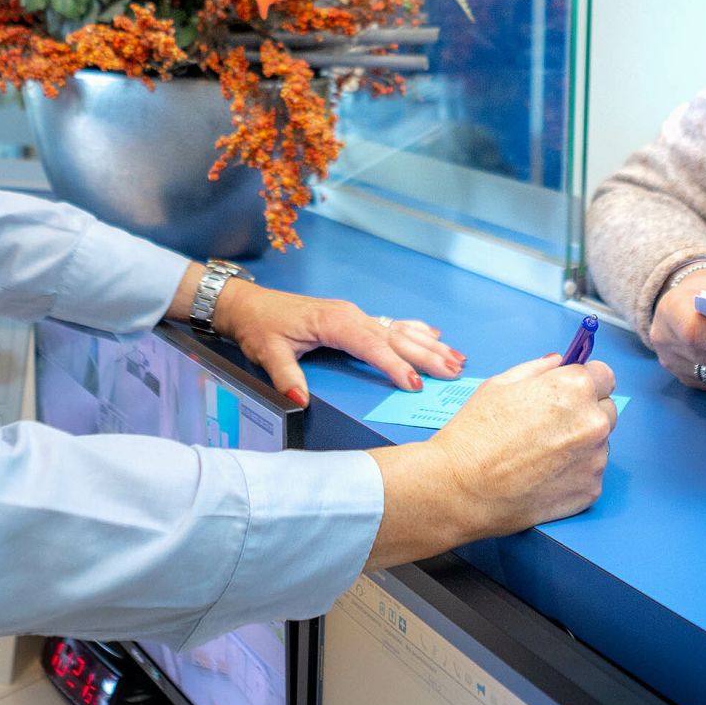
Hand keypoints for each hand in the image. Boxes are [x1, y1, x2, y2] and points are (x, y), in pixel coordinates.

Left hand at [210, 280, 462, 407]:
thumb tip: (300, 399)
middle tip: (453, 372)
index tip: (414, 383)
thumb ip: (285, 375)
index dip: (395, 365)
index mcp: (335, 322)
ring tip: (456, 359)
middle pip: (395, 336)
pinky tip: (434, 335)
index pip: (372, 346)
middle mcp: (350, 316)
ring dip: (428, 344)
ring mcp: (354, 315)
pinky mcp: (353, 319)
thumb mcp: (267, 352)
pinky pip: (391, 325)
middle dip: (426, 354)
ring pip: (399, 330)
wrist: (248, 305)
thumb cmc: (259, 327)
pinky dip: (415, 331)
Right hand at [366, 353, 617, 565]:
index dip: (585, 382)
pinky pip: (590, 473)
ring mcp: (595, 460)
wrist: (462, 489)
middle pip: (605, 410)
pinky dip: (574, 473)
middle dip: (585, 413)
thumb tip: (558, 362)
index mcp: (574, 388)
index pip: (604, 376)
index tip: (570, 392)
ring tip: (541, 455)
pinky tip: (543, 476)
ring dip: (580, 445)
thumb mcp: (499, 384)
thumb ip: (538, 369)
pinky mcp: (591, 491)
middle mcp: (594, 422)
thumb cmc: (475, 432)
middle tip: (550, 426)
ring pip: (599, 444)